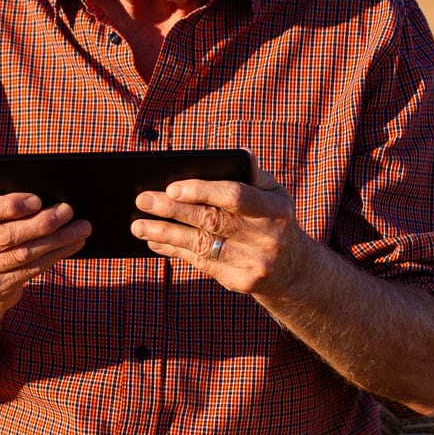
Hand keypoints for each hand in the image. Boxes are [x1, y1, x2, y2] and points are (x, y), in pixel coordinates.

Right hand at [0, 188, 90, 316]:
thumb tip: (11, 177)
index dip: (9, 205)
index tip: (37, 199)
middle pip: (7, 235)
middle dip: (42, 222)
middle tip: (68, 210)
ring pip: (24, 254)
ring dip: (57, 240)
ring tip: (81, 228)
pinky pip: (31, 270)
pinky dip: (55, 256)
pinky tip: (72, 244)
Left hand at [130, 170, 312, 297]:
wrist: (295, 270)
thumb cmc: (273, 219)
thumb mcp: (275, 194)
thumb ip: (253, 175)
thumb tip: (240, 152)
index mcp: (274, 209)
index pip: (234, 196)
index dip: (202, 191)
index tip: (172, 187)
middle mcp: (266, 238)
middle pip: (211, 221)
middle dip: (172, 210)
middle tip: (142, 200)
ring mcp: (254, 263)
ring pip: (201, 246)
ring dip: (165, 234)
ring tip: (138, 225)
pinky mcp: (241, 282)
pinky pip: (201, 263)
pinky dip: (174, 251)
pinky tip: (154, 241)